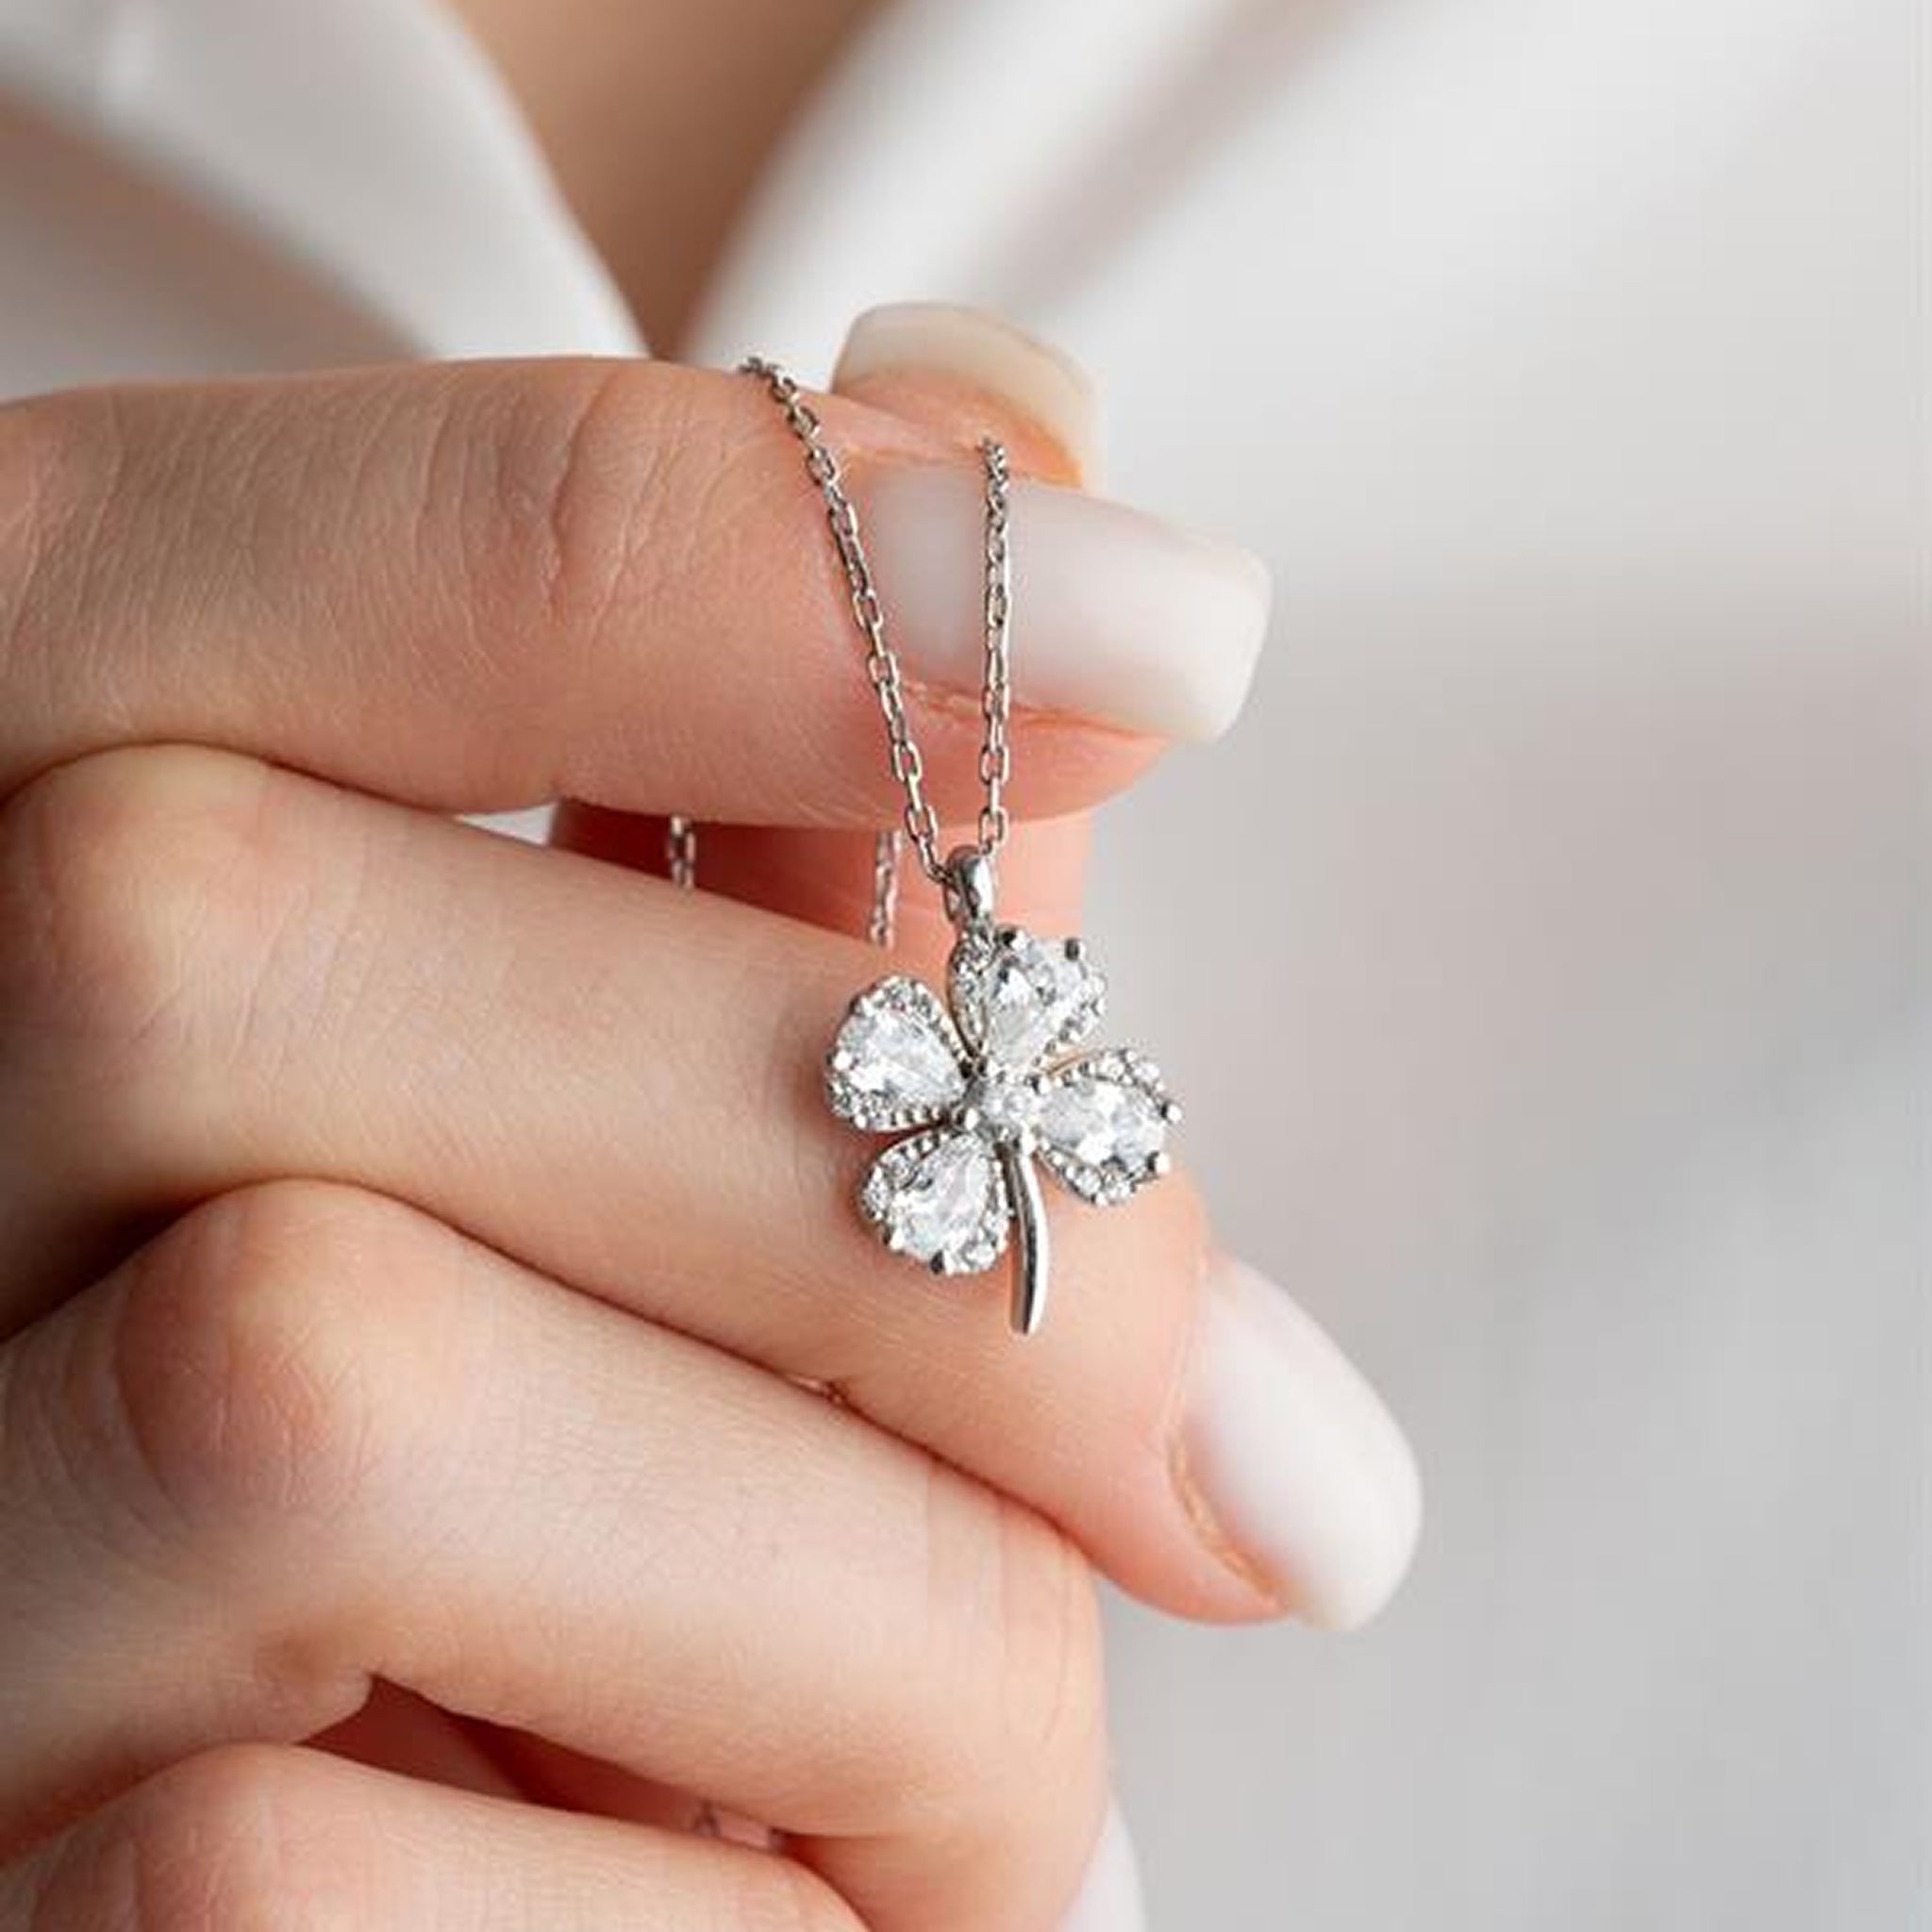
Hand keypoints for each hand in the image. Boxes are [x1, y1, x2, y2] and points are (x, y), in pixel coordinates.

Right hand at [0, 314, 1415, 1929]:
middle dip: (863, 1175)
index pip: (219, 557)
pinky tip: (799, 1913)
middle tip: (1260, 1455)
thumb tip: (1023, 460)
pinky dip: (698, 1911)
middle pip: (199, 936)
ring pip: (305, 1392)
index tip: (1185, 635)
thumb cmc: (634, 1502)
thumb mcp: (698, 1147)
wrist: (495, 1916)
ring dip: (861, 1605)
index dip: (708, 542)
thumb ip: (804, 821)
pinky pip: (259, 1883)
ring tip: (1008, 1768)